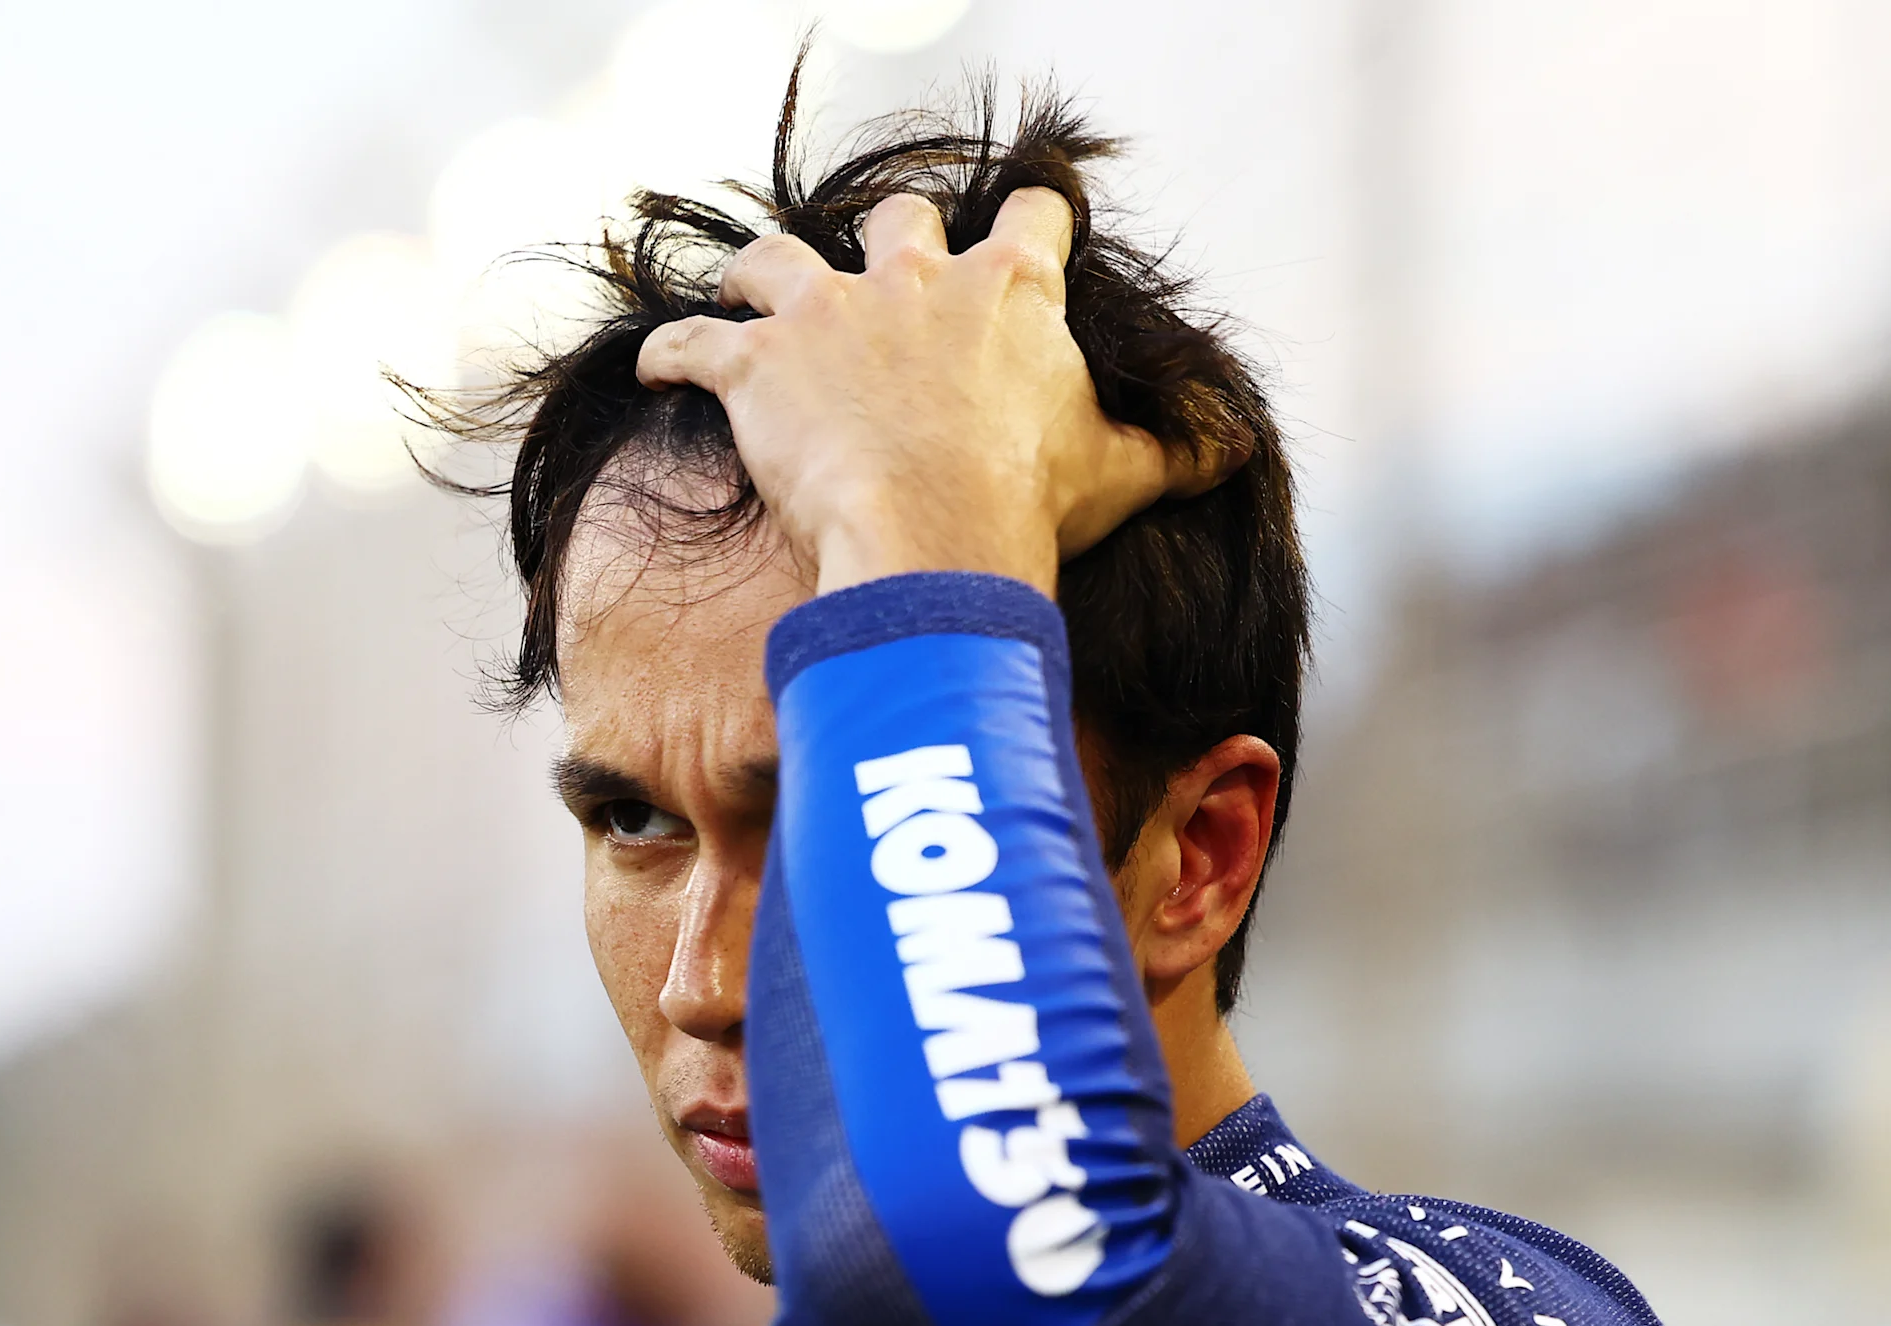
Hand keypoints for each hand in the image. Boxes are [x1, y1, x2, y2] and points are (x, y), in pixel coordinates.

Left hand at [635, 188, 1235, 595]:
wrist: (936, 540)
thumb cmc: (1034, 504)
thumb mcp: (1124, 473)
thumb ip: (1176, 449)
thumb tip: (1235, 447)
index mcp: (1009, 294)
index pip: (1033, 220)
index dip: (1035, 223)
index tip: (1036, 232)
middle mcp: (912, 282)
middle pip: (897, 221)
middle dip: (891, 240)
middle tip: (886, 273)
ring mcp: (826, 316)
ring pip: (773, 259)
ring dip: (759, 275)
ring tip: (749, 293)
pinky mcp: (756, 365)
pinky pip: (692, 345)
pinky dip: (670, 356)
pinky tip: (655, 369)